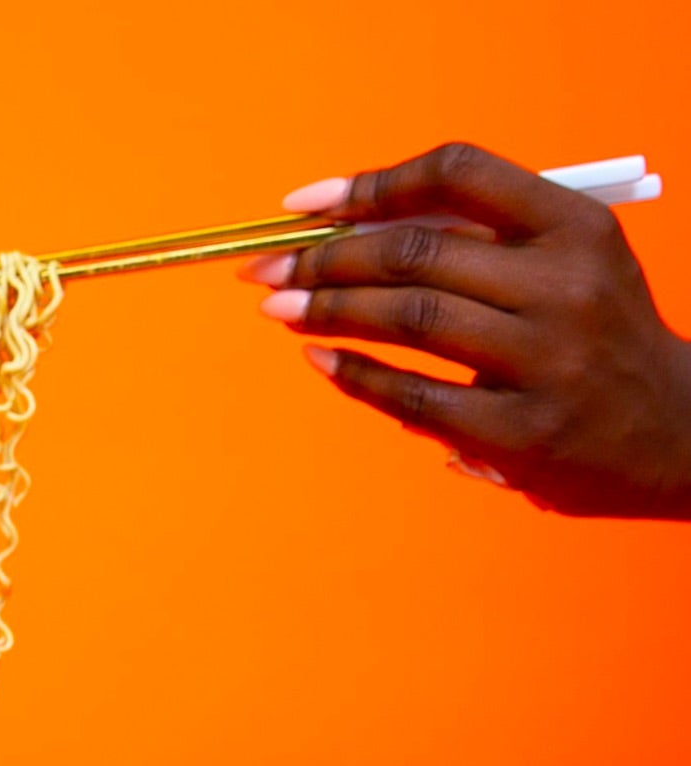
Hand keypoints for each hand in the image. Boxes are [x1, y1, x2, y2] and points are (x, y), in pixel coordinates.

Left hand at [246, 142, 690, 517]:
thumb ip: (483, 243)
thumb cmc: (597, 339)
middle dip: (327, 257)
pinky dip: (358, 375)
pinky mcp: (520, 434)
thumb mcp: (569, 264)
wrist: (677, 432)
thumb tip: (355, 231)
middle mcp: (564, 285)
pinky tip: (321, 360)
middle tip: (270, 270)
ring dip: (330, 309)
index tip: (305, 205)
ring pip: (410, 318)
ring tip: (281, 307)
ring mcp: (544, 362)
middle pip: (417, 250)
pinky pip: (416, 398)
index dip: (371, 184)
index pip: (458, 175)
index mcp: (575, 226)